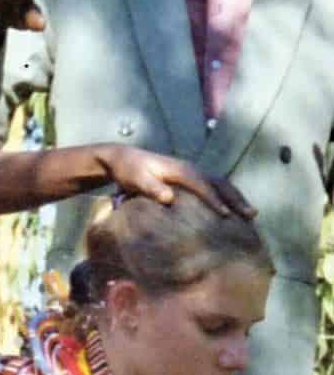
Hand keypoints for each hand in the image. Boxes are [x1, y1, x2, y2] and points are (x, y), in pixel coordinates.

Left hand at [102, 145, 255, 218]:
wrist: (124, 159)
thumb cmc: (129, 170)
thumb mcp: (135, 178)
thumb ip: (150, 187)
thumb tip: (168, 197)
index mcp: (178, 169)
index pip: (201, 183)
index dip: (214, 198)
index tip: (226, 215)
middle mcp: (189, 168)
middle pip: (217, 181)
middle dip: (235, 197)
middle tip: (251, 214)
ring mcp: (191, 173)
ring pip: (219, 183)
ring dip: (236, 197)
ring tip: (250, 215)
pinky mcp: (190, 179)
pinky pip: (213, 186)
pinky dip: (227, 196)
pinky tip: (234, 212)